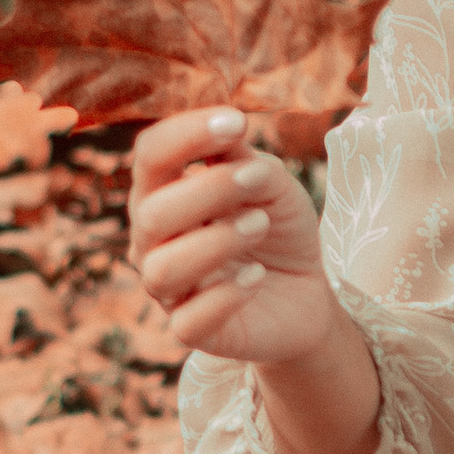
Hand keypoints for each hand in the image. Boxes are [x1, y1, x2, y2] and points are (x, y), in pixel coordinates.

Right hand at [130, 112, 384, 453]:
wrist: (304, 291)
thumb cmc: (276, 228)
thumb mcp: (270, 184)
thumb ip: (243, 160)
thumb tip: (227, 134)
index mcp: (162, 192)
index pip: (150, 156)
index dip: (186, 134)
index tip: (236, 122)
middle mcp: (152, 240)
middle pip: (151, 213)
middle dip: (209, 189)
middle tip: (258, 179)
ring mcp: (167, 288)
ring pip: (162, 269)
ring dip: (216, 241)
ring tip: (260, 225)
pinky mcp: (191, 331)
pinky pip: (189, 321)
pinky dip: (226, 295)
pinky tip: (257, 277)